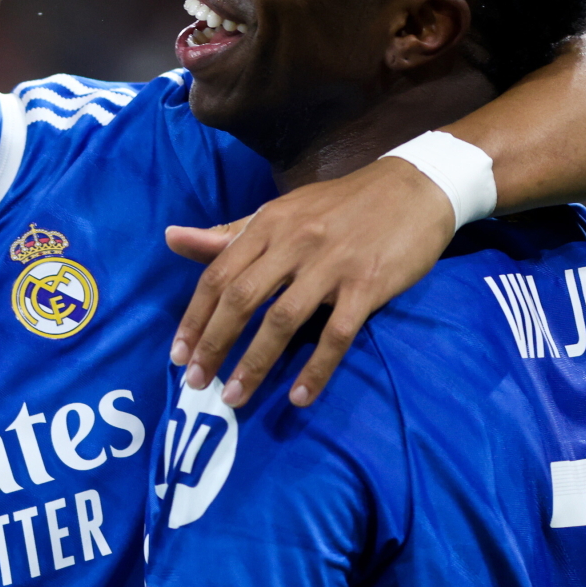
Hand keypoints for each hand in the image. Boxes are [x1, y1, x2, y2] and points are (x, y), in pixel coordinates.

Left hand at [166, 156, 452, 407]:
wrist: (413, 189)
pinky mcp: (368, 285)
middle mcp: (293, 242)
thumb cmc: (340, 206)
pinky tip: (300, 397)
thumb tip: (172, 239)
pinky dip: (316, 369)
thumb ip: (229, 234)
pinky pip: (336, 335)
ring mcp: (331, 265)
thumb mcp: (281, 212)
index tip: (177, 354)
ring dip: (254, 363)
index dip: (195, 317)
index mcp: (268, 224)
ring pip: (282, 321)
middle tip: (195, 382)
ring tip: (235, 397)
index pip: (218, 274)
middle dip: (213, 344)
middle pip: (241, 299)